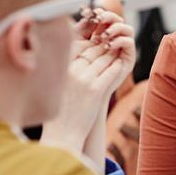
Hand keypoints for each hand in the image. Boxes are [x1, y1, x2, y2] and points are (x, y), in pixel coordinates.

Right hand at [41, 7, 134, 152]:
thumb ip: (64, 71)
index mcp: (60, 69)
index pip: (77, 46)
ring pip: (103, 59)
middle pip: (91, 51)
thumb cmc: (59, 112)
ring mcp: (84, 80)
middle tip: (109, 41)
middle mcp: (71, 71)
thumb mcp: (56, 87)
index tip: (93, 40)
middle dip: (102, 45)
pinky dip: (116, 65)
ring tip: (116, 50)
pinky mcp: (96, 90)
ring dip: (111, 53)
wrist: (63, 134)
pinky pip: (110, 71)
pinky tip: (119, 63)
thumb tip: (73, 58)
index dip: (87, 42)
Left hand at [78, 6, 135, 100]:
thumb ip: (80, 30)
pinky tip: (108, 45)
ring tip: (104, 35)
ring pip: (126, 28)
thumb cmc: (79, 69)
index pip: (105, 18)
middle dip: (108, 17)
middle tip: (98, 19)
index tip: (90, 13)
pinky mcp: (129, 56)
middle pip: (117, 20)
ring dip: (115, 28)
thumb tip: (85, 12)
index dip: (100, 13)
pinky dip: (119, 40)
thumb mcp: (77, 45)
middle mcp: (114, 38)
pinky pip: (129, 41)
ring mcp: (122, 47)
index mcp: (102, 33)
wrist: (86, 88)